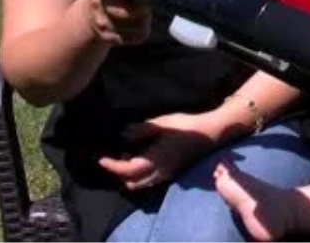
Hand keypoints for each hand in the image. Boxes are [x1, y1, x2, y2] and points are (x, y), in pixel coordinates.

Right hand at [88, 0, 160, 45]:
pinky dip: (142, 29)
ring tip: (143, 8)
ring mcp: (104, 23)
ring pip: (134, 25)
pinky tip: (139, 21)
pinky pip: (136, 36)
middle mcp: (97, 4)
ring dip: (144, 18)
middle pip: (124, 10)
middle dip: (140, 6)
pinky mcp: (113, 39)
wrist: (98, 7)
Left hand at [98, 113, 218, 190]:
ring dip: (129, 176)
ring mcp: (167, 174)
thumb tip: (123, 134)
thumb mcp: (161, 124)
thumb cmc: (185, 126)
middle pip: (132, 183)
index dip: (112, 166)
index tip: (100, 159)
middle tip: (111, 159)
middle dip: (119, 174)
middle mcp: (160, 172)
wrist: (209, 133)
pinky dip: (140, 175)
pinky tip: (141, 158)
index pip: (127, 170)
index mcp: (155, 160)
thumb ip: (141, 130)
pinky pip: (150, 181)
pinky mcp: (171, 173)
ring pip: (141, 184)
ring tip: (126, 158)